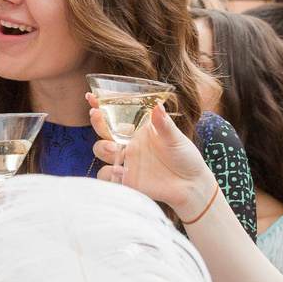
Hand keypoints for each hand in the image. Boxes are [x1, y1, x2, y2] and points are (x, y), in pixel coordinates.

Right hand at [94, 99, 215, 217]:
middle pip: (104, 130)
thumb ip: (164, 124)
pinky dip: (109, 172)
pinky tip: (121, 171)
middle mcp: (128, 143)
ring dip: (102, 147)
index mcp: (138, 129)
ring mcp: (125, 161)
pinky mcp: (124, 179)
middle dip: (97, 121)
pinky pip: (106, 175)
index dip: (102, 104)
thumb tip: (158, 106)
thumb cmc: (185, 157)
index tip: (91, 96)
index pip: (117, 113)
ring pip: (101, 150)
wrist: (191, 185)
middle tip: (96, 114)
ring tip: (113, 147)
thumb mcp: (175, 138)